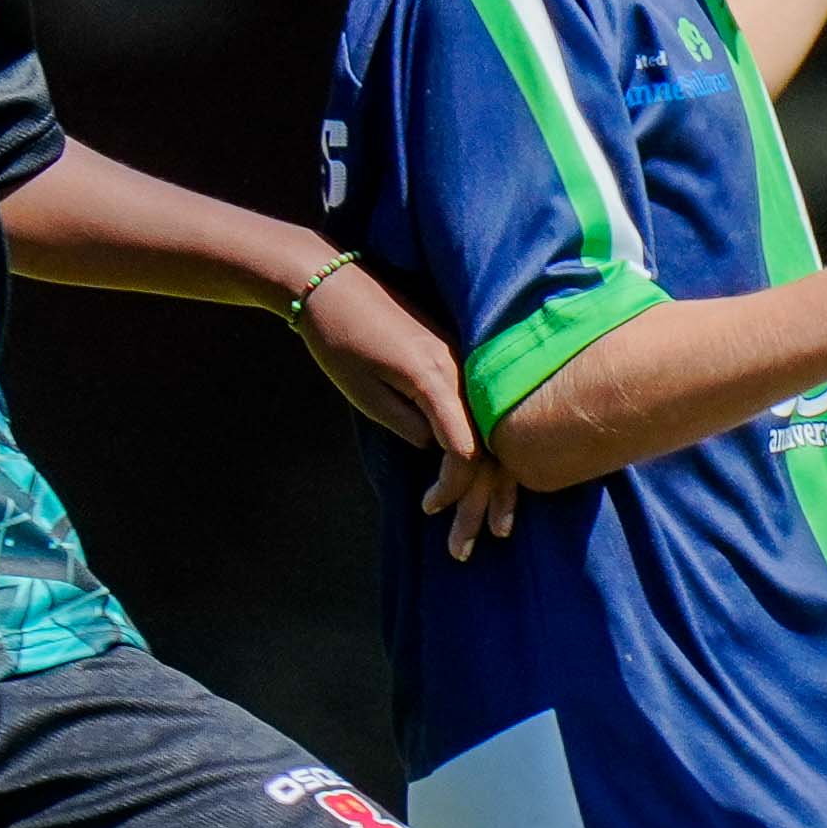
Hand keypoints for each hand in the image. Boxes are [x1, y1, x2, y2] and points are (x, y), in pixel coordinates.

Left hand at [288, 259, 522, 558]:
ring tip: (496, 524)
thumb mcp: (364, 390)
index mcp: (435, 377)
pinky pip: (486, 406)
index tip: (429, 509)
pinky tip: (492, 473)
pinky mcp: (458, 353)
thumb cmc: (338, 337)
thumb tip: (437, 451)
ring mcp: (465, 357)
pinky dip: (491, 445)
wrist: (330, 279)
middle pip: (490, 443)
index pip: (465, 449)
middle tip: (467, 548)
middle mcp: (462, 366)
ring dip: (494, 480)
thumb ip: (406, 423)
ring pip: (495, 427)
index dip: (453, 487)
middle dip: (482, 501)